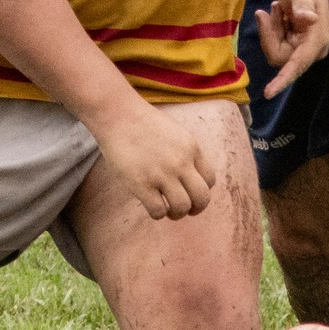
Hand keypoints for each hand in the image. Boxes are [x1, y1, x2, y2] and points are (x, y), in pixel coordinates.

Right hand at [90, 100, 215, 220]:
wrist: (118, 115)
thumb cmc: (143, 124)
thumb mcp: (176, 133)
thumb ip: (186, 153)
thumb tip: (188, 177)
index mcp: (192, 149)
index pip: (210, 181)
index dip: (201, 191)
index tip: (189, 191)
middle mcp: (181, 162)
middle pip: (202, 198)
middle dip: (196, 209)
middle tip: (185, 210)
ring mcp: (162, 174)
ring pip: (182, 208)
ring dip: (176, 214)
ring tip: (167, 210)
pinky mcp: (142, 184)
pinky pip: (158, 211)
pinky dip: (157, 214)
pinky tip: (151, 205)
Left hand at [254, 0, 328, 98]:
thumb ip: (302, 6)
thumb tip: (309, 20)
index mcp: (316, 41)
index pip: (296, 65)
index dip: (282, 79)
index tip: (267, 93)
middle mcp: (312, 50)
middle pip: (279, 57)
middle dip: (270, 35)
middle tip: (270, 10)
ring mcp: (304, 49)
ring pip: (275, 51)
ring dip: (272, 29)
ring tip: (279, 8)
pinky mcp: (296, 46)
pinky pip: (274, 45)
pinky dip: (272, 29)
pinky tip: (279, 12)